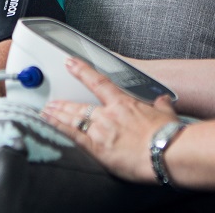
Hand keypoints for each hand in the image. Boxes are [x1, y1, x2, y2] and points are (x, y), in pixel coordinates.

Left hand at [42, 58, 179, 184]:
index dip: (82, 70)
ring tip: (46, 112)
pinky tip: (48, 125)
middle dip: (63, 103)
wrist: (166, 151)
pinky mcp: (97, 148)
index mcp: (124, 104)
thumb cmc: (167, 135)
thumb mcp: (166, 114)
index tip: (70, 62)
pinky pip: (73, 136)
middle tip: (51, 101)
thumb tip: (164, 100)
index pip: (98, 82)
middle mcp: (108, 114)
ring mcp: (101, 130)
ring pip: (73, 119)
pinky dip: (58, 129)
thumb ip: (161, 105)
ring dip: (58, 115)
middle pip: (80, 105)